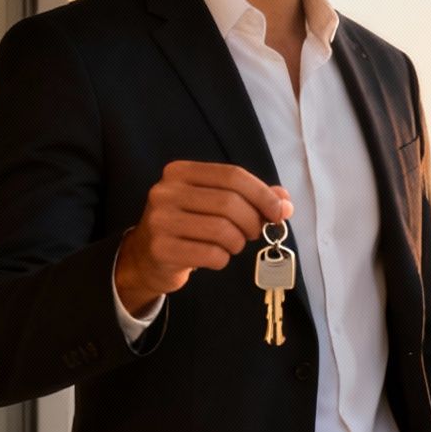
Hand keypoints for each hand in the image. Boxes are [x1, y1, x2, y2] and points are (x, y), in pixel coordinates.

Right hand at [115, 161, 291, 316]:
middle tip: (254, 233)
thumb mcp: (213, 204)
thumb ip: (249, 198)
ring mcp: (160, 221)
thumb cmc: (188, 226)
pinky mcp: (161, 249)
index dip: (263, 194)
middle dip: (252, 221)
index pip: (233, 175)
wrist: (145, 258)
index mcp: (180, 172)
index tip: (280, 212)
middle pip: (229, 203)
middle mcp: (166, 192)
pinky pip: (211, 254)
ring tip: (232, 245)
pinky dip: (222, 259)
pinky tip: (214, 258)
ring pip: (223, 230)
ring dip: (238, 242)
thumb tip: (285, 203)